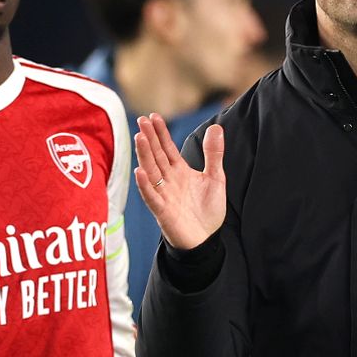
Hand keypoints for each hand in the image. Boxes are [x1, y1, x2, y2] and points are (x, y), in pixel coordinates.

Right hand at [134, 114, 225, 249]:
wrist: (206, 240)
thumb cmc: (207, 210)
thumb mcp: (216, 178)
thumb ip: (214, 154)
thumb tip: (216, 127)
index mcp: (180, 171)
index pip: (167, 148)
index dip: (161, 133)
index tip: (153, 116)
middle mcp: (169, 181)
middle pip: (157, 156)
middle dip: (150, 138)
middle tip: (141, 120)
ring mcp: (164, 195)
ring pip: (151, 172)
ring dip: (145, 156)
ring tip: (139, 138)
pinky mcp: (163, 211)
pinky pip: (152, 197)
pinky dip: (145, 185)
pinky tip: (140, 172)